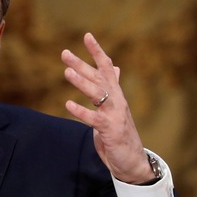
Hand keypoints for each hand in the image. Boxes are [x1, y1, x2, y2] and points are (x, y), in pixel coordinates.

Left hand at [61, 33, 153, 183]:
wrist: (132, 161)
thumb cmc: (120, 133)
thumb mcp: (115, 107)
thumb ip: (112, 87)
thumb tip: (114, 67)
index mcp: (115, 94)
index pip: (106, 67)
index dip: (97, 51)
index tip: (87, 35)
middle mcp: (116, 100)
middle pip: (98, 77)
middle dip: (81, 64)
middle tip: (64, 53)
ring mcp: (114, 114)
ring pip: (97, 94)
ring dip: (81, 82)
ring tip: (66, 72)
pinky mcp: (110, 130)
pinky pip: (94, 119)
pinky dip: (81, 111)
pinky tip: (67, 104)